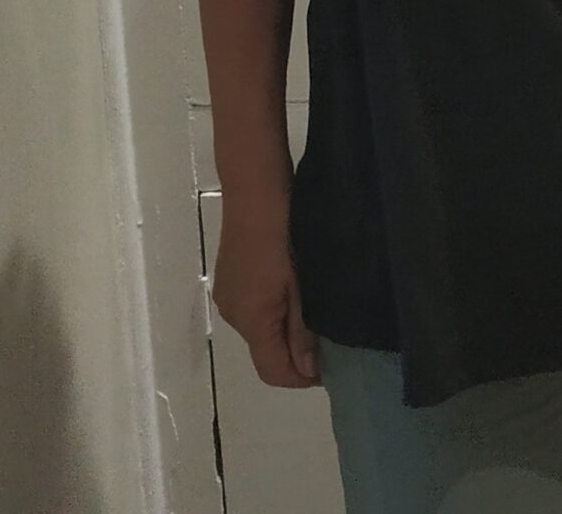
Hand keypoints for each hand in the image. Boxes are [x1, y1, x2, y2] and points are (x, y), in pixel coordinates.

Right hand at [213, 204, 319, 388]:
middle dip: (296, 352)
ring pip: (260, 328)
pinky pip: (253, 307)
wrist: (254, 185)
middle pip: (265, 351)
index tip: (332, 365)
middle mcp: (233, 314)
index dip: (302, 377)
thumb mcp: (302, 281)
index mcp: (250, 320)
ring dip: (285, 328)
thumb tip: (307, 370)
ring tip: (316, 307)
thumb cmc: (284, 232)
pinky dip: (274, 309)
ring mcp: (228, 293)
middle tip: (330, 334)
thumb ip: (303, 328)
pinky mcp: (230, 275)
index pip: (272, 371)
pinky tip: (294, 286)